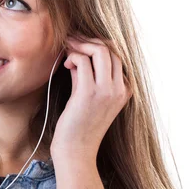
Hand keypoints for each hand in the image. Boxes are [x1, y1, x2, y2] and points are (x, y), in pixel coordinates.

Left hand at [50, 35, 132, 160]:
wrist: (76, 150)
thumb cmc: (78, 125)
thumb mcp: (87, 97)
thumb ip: (86, 76)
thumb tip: (77, 57)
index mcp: (125, 90)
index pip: (117, 56)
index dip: (98, 44)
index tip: (80, 42)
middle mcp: (119, 89)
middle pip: (111, 49)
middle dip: (89, 40)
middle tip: (71, 39)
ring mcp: (106, 91)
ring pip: (100, 51)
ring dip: (80, 44)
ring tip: (66, 47)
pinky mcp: (89, 93)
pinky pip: (83, 62)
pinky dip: (73, 57)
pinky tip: (64, 64)